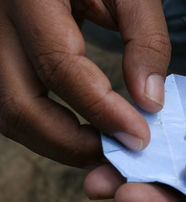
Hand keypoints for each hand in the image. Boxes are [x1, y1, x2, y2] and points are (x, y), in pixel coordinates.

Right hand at [0, 0, 170, 166]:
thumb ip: (145, 40)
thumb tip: (150, 101)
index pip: (59, 68)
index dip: (101, 110)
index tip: (139, 138)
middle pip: (19, 104)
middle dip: (71, 143)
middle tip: (117, 156)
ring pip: (10, 111)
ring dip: (57, 141)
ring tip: (103, 149)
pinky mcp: (4, 53)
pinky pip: (16, 101)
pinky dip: (49, 125)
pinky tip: (84, 130)